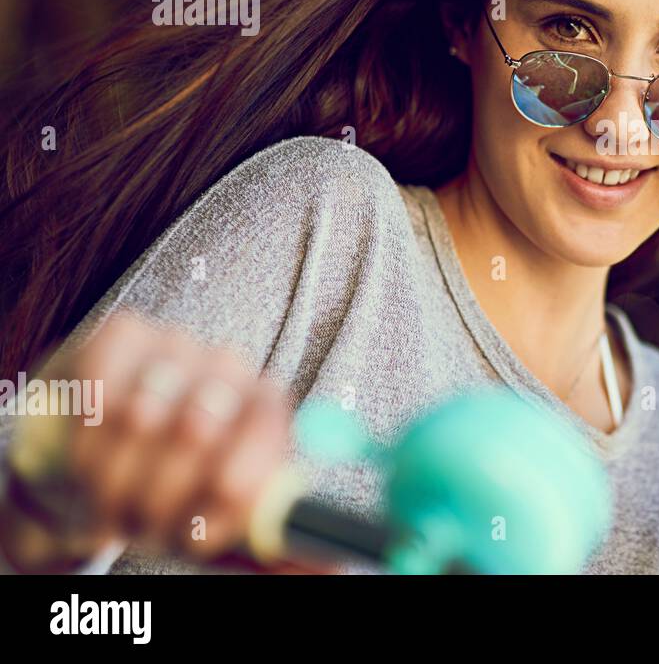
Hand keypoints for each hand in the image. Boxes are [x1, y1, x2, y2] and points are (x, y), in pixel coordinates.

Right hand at [0, 311, 293, 572]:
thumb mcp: (223, 529)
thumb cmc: (173, 496)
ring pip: (138, 416)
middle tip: (141, 524)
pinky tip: (85, 460)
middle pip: (197, 431)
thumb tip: (333, 568)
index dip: (224, 496)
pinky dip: (82, 443)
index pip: (264, 438)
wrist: (101, 456)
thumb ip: (273, 548)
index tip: (196, 534)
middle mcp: (231, 367)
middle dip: (157, 500)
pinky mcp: (123, 333)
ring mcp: (178, 344)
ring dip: (112, 480)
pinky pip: (98, 392)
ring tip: (112, 501)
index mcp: (266, 408)